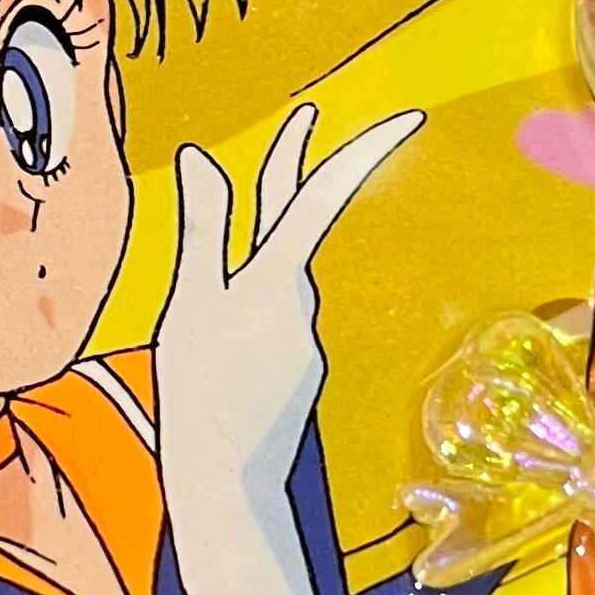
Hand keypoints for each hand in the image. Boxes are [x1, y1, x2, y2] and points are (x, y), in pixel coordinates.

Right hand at [156, 103, 420, 511]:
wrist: (228, 478)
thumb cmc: (200, 392)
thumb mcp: (190, 304)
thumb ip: (202, 230)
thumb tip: (200, 159)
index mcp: (274, 278)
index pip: (318, 197)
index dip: (360, 152)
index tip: (403, 118)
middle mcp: (299, 302)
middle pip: (296, 223)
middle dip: (298, 168)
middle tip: (305, 117)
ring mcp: (300, 339)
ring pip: (274, 280)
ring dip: (253, 261)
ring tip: (212, 281)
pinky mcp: (295, 370)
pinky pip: (270, 322)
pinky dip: (247, 313)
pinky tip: (218, 348)